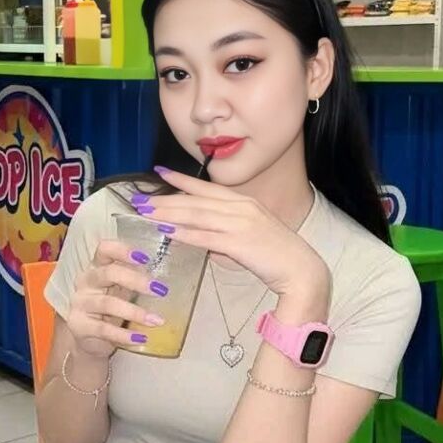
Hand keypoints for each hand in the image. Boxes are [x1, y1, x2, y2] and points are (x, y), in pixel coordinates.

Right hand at [67, 240, 165, 357]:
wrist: (90, 339)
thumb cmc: (110, 309)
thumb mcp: (122, 290)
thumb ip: (136, 279)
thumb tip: (164, 274)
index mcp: (97, 267)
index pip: (104, 249)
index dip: (123, 250)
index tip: (146, 258)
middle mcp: (86, 281)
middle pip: (108, 273)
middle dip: (136, 280)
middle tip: (161, 290)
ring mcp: (80, 303)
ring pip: (108, 303)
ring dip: (135, 312)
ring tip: (157, 321)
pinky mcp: (78, 325)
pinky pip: (103, 330)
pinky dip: (124, 335)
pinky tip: (141, 339)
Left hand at [132, 168, 330, 299]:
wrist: (302, 270)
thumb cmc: (277, 256)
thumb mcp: (251, 238)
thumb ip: (227, 236)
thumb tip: (207, 243)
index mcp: (244, 203)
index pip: (207, 188)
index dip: (182, 181)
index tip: (160, 173)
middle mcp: (241, 208)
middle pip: (197, 200)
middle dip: (166, 199)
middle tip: (141, 199)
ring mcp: (241, 224)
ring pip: (197, 215)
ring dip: (169, 214)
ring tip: (147, 214)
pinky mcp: (240, 243)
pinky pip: (207, 237)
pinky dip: (185, 234)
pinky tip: (168, 233)